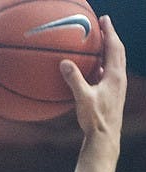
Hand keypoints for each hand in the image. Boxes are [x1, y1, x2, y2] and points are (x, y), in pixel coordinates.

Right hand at [60, 16, 125, 142]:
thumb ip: (74, 79)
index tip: (103, 20)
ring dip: (109, 52)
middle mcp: (119, 79)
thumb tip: (64, 63)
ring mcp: (118, 88)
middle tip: (103, 27)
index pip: (114, 47)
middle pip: (118, 51)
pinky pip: (110, 75)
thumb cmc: (95, 120)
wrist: (105, 139)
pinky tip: (95, 71)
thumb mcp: (82, 98)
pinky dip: (104, 67)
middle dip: (111, 38)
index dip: (109, 32)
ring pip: (116, 63)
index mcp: (115, 75)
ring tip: (100, 45)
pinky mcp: (114, 96)